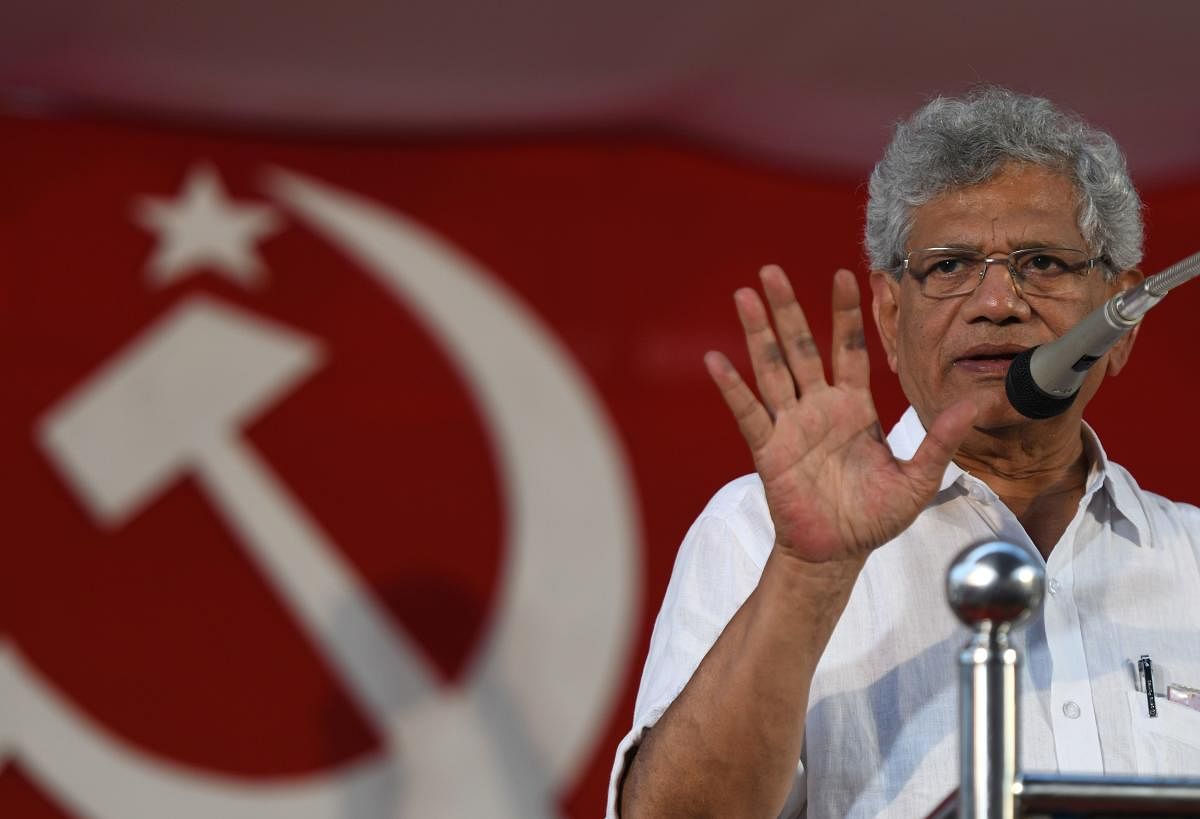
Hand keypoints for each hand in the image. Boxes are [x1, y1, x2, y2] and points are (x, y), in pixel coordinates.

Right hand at [705, 265, 976, 563]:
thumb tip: (976, 403)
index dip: (847, 314)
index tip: (845, 275)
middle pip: (801, 347)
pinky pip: (749, 413)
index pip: (849, 348)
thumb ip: (941, 439)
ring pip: (772, 369)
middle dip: (788, 308)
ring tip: (743, 297)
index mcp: (854, 407)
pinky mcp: (769, 449)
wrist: (839, 552)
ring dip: (757, 333)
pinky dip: (732, 387)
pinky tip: (716, 360)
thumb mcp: (919, 478)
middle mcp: (819, 407)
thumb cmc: (875, 517)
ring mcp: (791, 425)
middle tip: (771, 270)